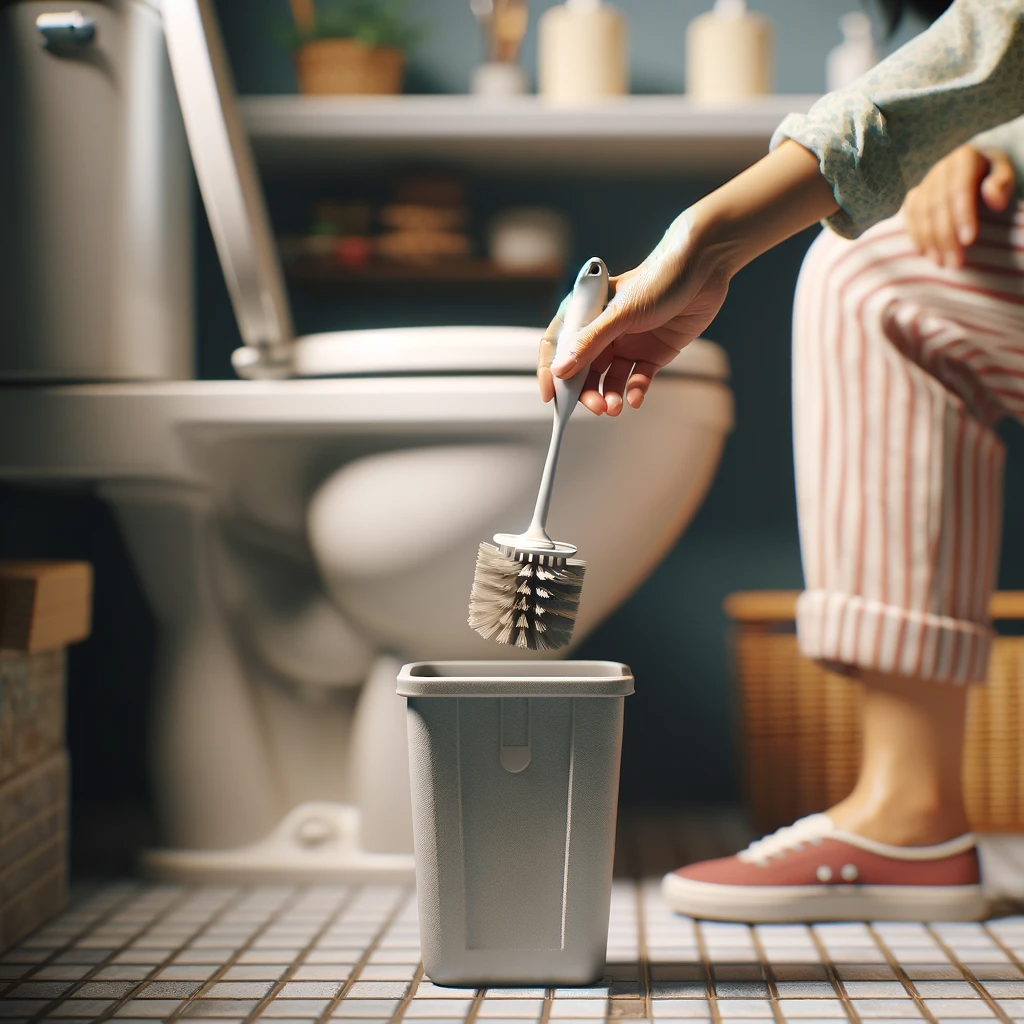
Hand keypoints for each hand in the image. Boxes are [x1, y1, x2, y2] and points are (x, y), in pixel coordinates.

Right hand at [537, 214, 730, 415]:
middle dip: (586, 390)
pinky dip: (634, 391)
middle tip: (594, 407)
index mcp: (588, 313)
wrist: (704, 268)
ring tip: (613, 407)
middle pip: (584, 369)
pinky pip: (638, 378)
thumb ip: (590, 342)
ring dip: (609, 395)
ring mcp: (628, 342)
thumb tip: (561, 370)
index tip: (552, 396)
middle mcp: (604, 330)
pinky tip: (635, 399)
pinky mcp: (653, 352)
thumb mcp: (620, 312)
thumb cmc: (660, 277)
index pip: (558, 345)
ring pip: (610, 378)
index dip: (551, 371)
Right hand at [902, 144, 1015, 267]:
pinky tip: (923, 252)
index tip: (969, 241)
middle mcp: (941, 169)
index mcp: (964, 159)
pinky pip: (909, 216)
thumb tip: (994, 201)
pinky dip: (915, 235)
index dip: (962, 216)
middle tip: (955, 263)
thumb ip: (1002, 184)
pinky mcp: (915, 195)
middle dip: (945, 237)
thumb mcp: (1005, 174)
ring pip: (921, 214)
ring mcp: (925, 182)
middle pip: (937, 206)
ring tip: (941, 263)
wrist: (977, 166)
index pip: (959, 190)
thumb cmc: (995, 175)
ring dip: (929, 241)